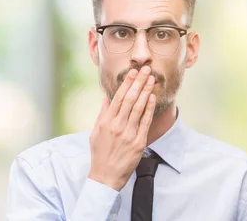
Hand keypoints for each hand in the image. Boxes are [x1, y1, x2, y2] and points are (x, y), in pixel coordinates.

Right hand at [88, 66, 156, 190]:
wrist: (106, 176)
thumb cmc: (99, 154)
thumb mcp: (95, 133)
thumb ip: (102, 114)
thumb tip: (106, 99)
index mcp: (105, 122)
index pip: (118, 97)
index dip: (127, 83)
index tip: (133, 72)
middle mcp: (117, 126)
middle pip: (130, 99)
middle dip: (139, 82)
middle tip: (146, 70)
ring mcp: (128, 134)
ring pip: (139, 108)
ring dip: (146, 92)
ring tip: (151, 79)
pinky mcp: (138, 142)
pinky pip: (145, 122)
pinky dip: (149, 109)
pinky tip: (152, 98)